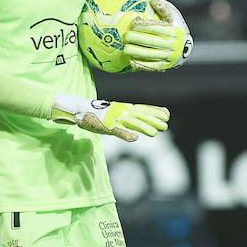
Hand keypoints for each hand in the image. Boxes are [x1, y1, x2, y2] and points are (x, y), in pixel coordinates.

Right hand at [51, 97, 169, 141]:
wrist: (79, 110)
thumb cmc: (98, 114)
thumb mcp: (115, 114)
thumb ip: (127, 119)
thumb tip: (136, 130)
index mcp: (124, 108)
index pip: (142, 108)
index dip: (155, 111)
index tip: (167, 114)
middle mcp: (121, 111)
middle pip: (140, 115)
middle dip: (153, 120)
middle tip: (165, 125)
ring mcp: (115, 118)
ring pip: (132, 123)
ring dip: (144, 127)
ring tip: (155, 132)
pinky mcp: (107, 126)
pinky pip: (118, 131)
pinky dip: (126, 134)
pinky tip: (134, 138)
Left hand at [124, 0, 192, 71]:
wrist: (184, 48)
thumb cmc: (174, 27)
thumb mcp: (173, 15)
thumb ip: (163, 8)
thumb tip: (153, 0)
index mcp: (176, 31)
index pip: (158, 28)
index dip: (144, 26)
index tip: (133, 24)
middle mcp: (174, 45)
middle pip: (152, 41)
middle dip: (137, 39)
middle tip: (126, 36)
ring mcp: (170, 57)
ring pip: (151, 54)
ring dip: (137, 52)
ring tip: (125, 48)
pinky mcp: (165, 66)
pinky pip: (152, 66)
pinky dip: (141, 64)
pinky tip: (130, 61)